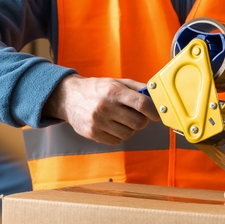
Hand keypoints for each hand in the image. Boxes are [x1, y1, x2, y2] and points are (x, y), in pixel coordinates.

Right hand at [44, 74, 159, 143]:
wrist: (69, 97)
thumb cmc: (96, 89)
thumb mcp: (116, 82)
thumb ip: (136, 88)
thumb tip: (155, 96)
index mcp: (113, 91)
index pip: (141, 104)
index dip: (153, 111)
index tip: (156, 114)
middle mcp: (105, 107)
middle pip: (138, 122)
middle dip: (141, 120)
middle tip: (136, 116)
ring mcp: (98, 122)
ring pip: (128, 133)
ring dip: (129, 128)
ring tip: (121, 120)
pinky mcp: (93, 133)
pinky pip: (117, 141)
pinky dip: (118, 135)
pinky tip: (111, 125)